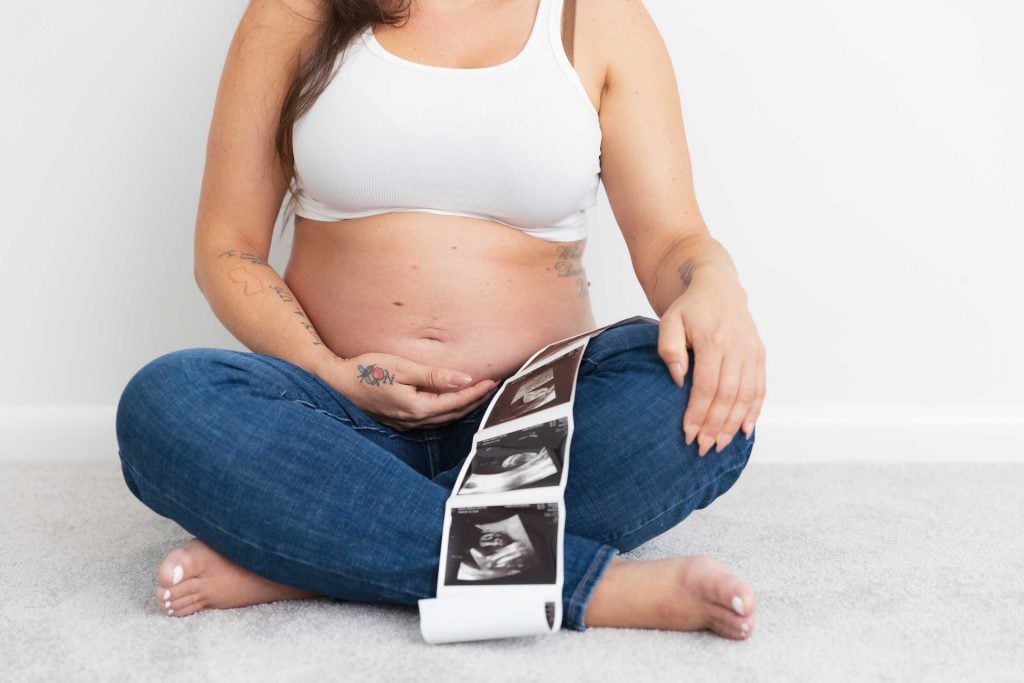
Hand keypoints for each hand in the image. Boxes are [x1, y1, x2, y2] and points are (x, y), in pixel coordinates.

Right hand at [316, 353, 497, 430]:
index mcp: (417, 407)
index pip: (456, 401)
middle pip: (452, 413)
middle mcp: (413, 420)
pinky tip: (450, 404)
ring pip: (442, 419)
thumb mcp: (403, 368)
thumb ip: (434, 376)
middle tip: (491, 387)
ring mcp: (405, 424)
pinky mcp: (398, 421)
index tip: (492, 381)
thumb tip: (464, 380)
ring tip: (477, 395)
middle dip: (474, 401)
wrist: (336, 383)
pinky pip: (430, 420)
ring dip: (461, 407)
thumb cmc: (367, 371)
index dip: (476, 392)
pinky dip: (445, 411)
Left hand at [657, 272, 765, 456]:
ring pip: (746, 396)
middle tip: (703, 447)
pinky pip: (760, 388)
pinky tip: (745, 430)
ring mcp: (751, 352)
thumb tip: (679, 379)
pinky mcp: (759, 355)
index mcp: (713, 340)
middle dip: (715, 425)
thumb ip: (669, 348)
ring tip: (719, 445)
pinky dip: (754, 411)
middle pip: (728, 396)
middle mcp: (737, 347)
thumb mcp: (670, 321)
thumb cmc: (690, 308)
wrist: (718, 288)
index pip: (707, 386)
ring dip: (733, 424)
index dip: (698, 413)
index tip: (687, 433)